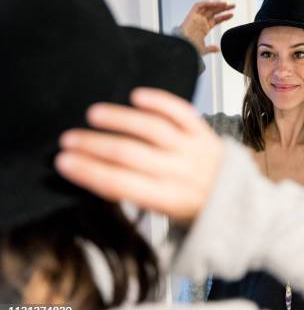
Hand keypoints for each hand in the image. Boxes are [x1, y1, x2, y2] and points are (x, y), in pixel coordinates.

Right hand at [55, 88, 224, 225]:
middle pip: (130, 154)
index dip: (89, 172)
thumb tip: (92, 174)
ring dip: (121, 119)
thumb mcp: (163, 214)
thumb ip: (134, 195)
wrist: (234, 198)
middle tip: (68, 139)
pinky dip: (160, 101)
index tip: (64, 162)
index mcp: (167, 198)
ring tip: (94, 114)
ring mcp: (193, 149)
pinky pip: (181, 112)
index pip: (121, 184)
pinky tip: (137, 95)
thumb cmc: (190, 205)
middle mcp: (180, 172)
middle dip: (94, 145)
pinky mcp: (203, 131)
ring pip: (153, 129)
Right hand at [179, 1, 234, 55]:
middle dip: (224, 8)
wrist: (183, 48)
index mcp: (204, 28)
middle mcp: (201, 21)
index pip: (216, 20)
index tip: (232, 14)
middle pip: (214, 12)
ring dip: (217, 4)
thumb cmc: (190, 49)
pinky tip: (216, 4)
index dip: (224, 17)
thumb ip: (211, 48)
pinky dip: (207, 3)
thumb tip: (218, 49)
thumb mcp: (203, 49)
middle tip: (233, 5)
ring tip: (226, 4)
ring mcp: (196, 18)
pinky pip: (198, 6)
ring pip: (208, 8)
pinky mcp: (191, 15)